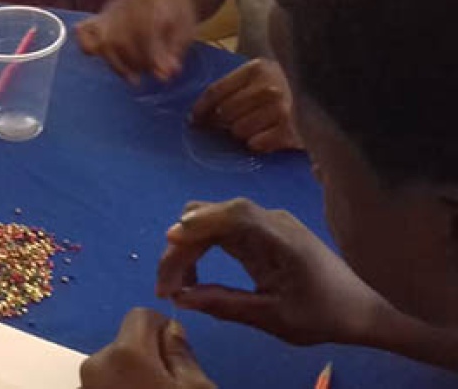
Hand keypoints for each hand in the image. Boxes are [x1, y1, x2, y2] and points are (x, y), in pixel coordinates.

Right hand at [75, 0, 196, 83]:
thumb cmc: (177, 13)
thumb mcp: (184, 31)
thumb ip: (174, 52)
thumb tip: (165, 76)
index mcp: (149, 2)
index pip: (144, 32)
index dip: (152, 57)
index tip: (162, 75)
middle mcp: (125, 4)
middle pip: (119, 39)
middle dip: (134, 64)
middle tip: (149, 75)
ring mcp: (110, 10)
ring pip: (102, 40)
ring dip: (116, 64)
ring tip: (132, 77)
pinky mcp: (100, 17)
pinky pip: (84, 31)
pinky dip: (89, 47)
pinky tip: (109, 59)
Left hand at [80, 308, 214, 388]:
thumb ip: (182, 354)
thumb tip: (171, 329)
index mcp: (123, 353)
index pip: (141, 315)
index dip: (162, 328)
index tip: (177, 353)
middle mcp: (94, 365)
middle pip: (126, 344)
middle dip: (147, 357)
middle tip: (168, 384)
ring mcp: (83, 386)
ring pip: (113, 368)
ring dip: (130, 377)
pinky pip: (102, 386)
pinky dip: (117, 388)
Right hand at [156, 199, 393, 345]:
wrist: (365, 311)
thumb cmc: (324, 315)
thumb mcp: (272, 317)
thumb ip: (224, 304)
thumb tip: (180, 297)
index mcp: (277, 235)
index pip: (225, 217)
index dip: (193, 228)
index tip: (168, 251)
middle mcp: (269, 220)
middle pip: (211, 216)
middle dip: (182, 246)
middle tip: (167, 286)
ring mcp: (267, 223)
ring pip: (213, 221)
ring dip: (189, 247)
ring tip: (179, 284)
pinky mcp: (264, 232)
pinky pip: (223, 229)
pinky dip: (204, 247)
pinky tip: (198, 273)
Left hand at [190, 59, 301, 152]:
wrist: (330, 96)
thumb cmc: (288, 88)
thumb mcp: (262, 77)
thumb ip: (236, 87)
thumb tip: (199, 114)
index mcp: (256, 69)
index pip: (215, 91)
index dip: (201, 109)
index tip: (194, 120)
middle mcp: (268, 87)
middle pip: (224, 114)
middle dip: (223, 123)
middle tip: (230, 126)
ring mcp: (280, 109)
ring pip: (238, 131)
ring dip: (243, 133)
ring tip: (258, 127)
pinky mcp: (291, 131)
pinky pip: (256, 144)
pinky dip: (259, 144)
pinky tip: (270, 136)